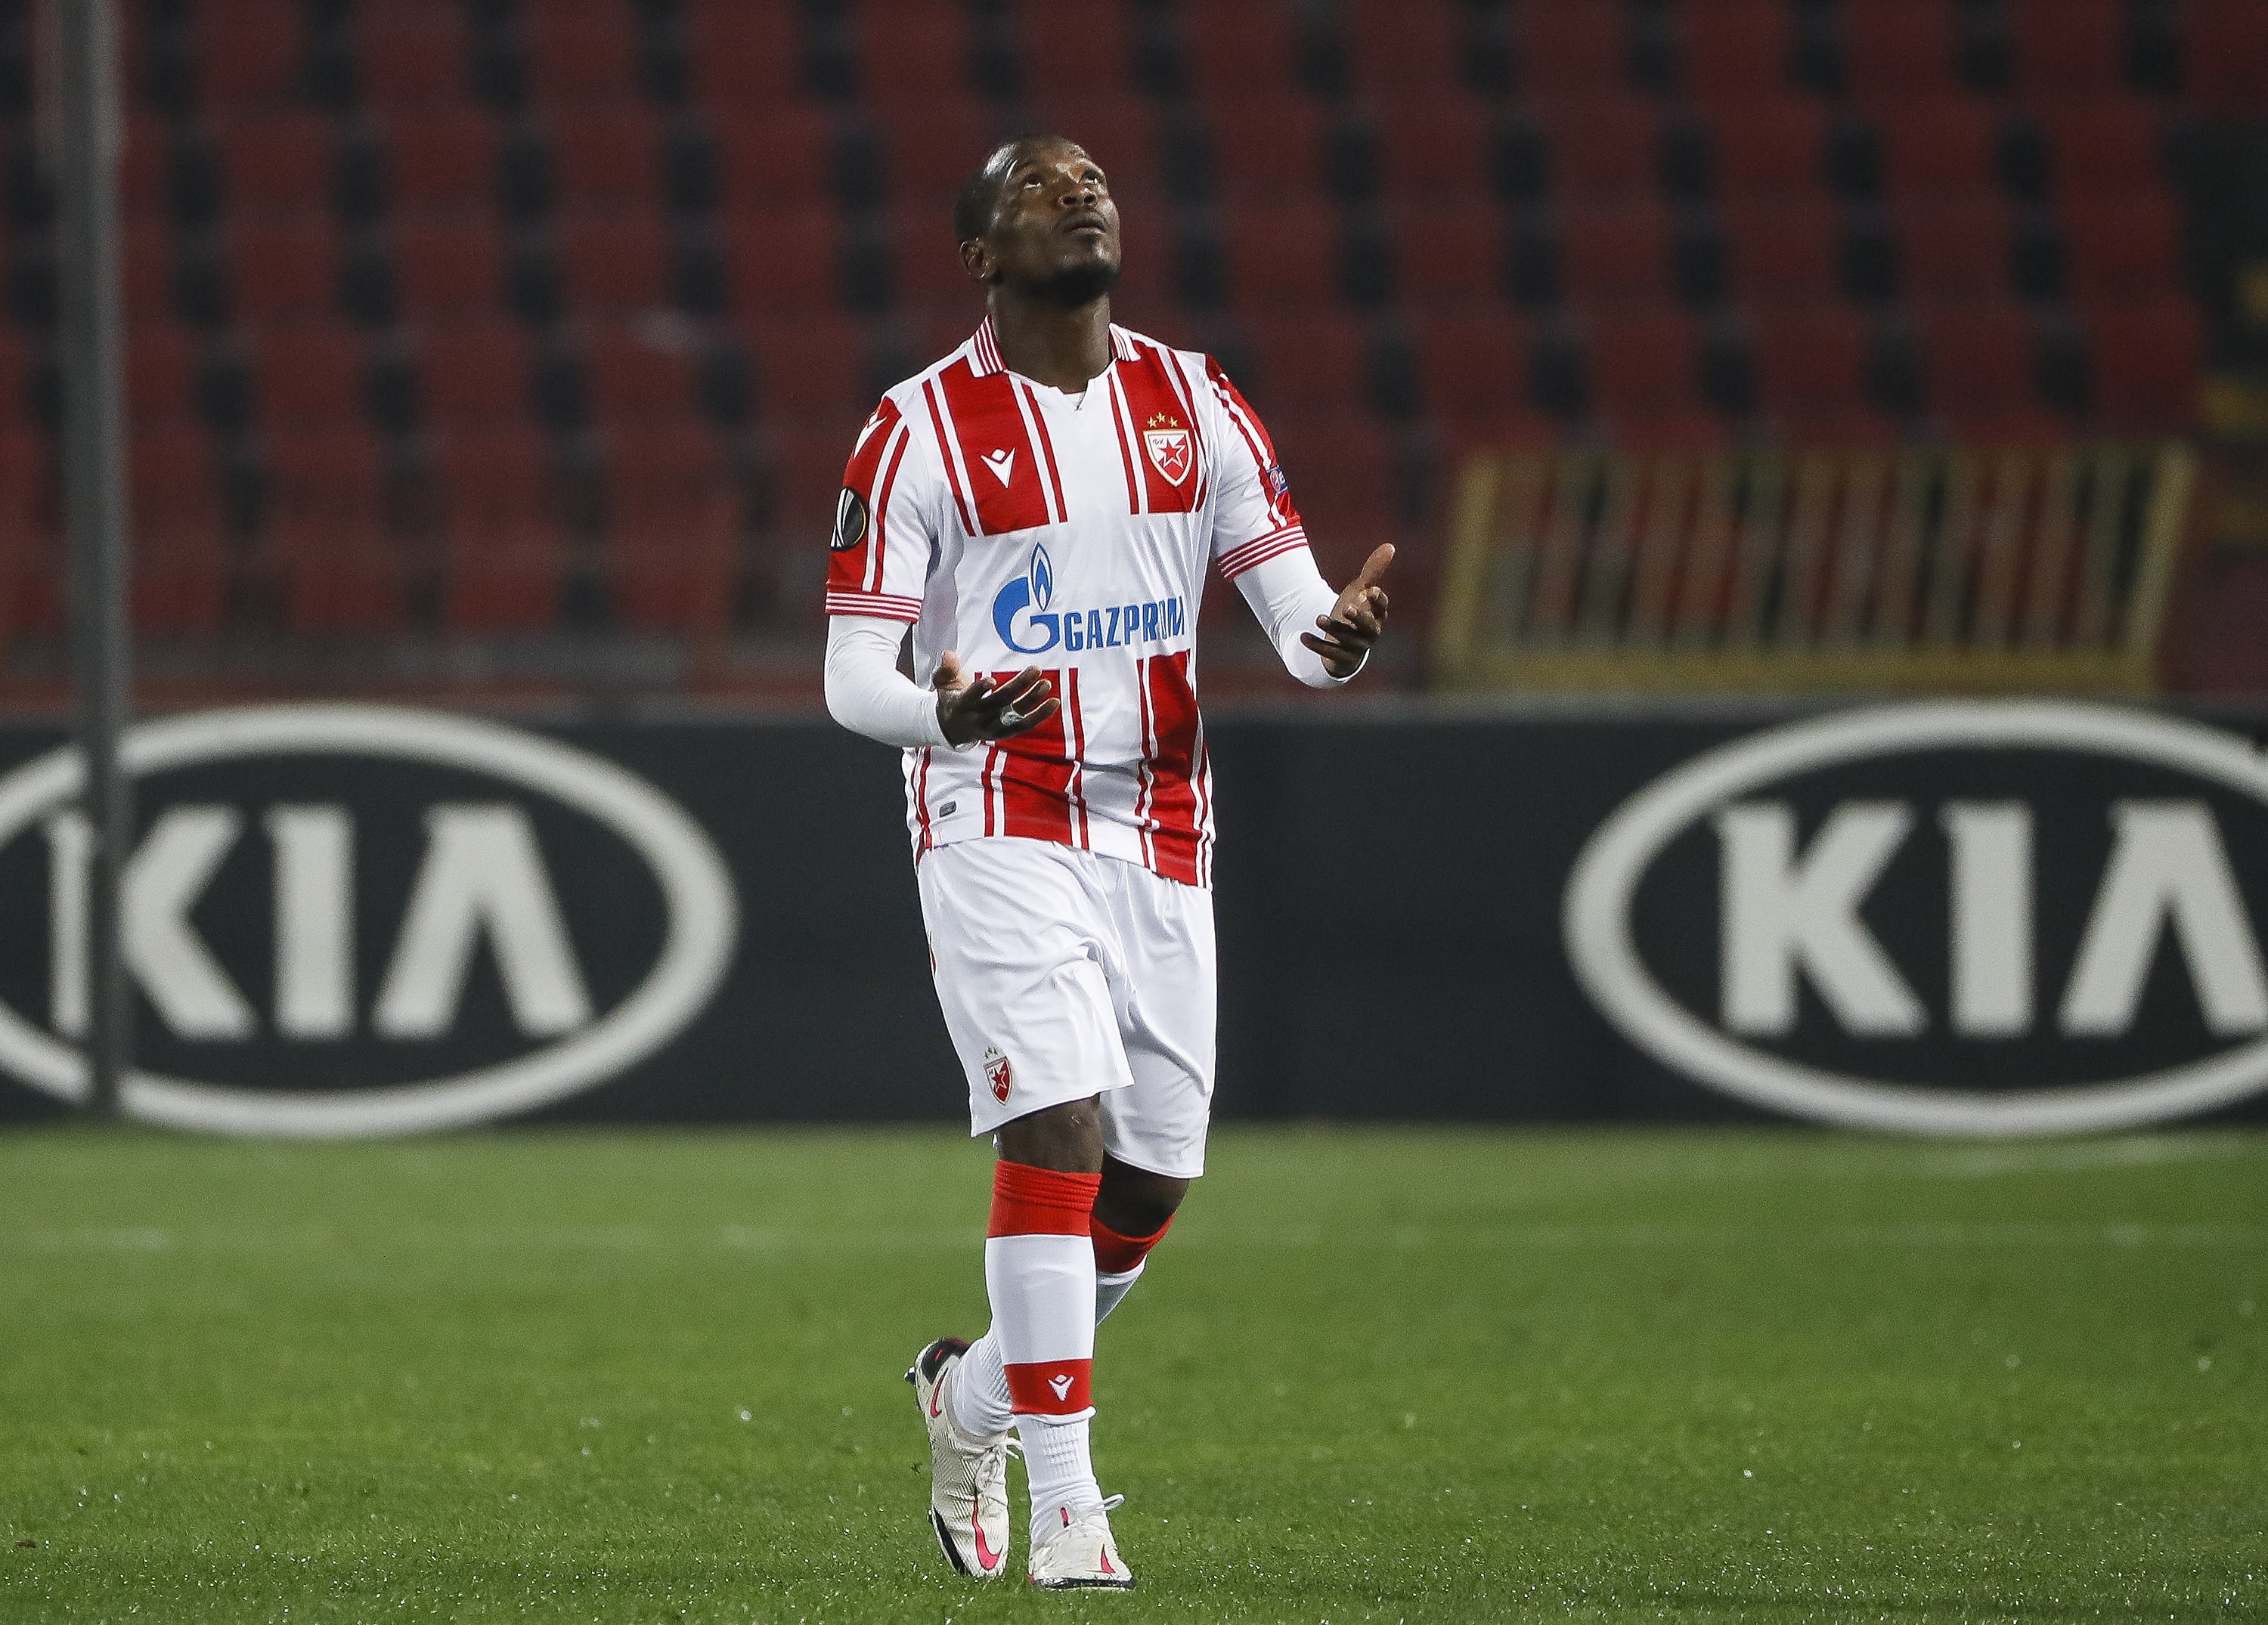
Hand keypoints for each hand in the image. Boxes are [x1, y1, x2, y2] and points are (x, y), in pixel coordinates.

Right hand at [933, 652, 1059, 745]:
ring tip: (1046, 684)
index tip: (991, 680)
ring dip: (1032, 700)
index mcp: (962, 704)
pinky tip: (1054, 702)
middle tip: (1035, 669)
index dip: (980, 690)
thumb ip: (946, 669)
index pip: (971, 697)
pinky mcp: (1004, 733)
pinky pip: (1024, 726)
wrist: (953, 729)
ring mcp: (993, 727)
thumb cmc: (952, 698)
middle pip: (1001, 702)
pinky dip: (1040, 715)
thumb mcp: (943, 684)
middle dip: (1018, 685)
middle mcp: (979, 718)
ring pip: (1015, 715)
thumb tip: (948, 653)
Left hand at [1299, 543, 1393, 678]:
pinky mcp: (1342, 658)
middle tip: (1346, 607)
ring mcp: (1357, 647)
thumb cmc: (1356, 610)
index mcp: (1378, 615)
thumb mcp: (1361, 591)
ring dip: (1333, 628)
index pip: (1382, 607)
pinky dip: (1316, 645)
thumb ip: (1373, 571)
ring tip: (1317, 618)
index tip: (1370, 590)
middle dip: (1358, 617)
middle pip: (1368, 626)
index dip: (1378, 600)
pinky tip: (1302, 636)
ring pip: (1347, 639)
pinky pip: (1329, 652)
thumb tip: (1390, 545)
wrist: (1345, 644)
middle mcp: (1371, 632)